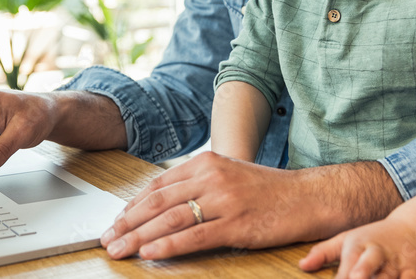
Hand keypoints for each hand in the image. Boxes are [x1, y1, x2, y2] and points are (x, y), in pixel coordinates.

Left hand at [100, 151, 345, 260]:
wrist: (309, 196)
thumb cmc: (268, 191)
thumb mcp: (228, 176)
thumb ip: (197, 185)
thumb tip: (162, 205)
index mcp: (205, 163)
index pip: (158, 185)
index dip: (132, 205)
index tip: (115, 222)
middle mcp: (211, 176)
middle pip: (157, 202)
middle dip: (127, 223)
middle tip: (107, 239)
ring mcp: (224, 199)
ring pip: (170, 218)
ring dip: (139, 236)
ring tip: (119, 250)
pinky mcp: (237, 223)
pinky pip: (194, 236)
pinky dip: (168, 244)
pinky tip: (150, 252)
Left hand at [299, 218, 415, 278]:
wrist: (412, 231)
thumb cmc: (372, 240)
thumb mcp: (346, 241)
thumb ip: (324, 253)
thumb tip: (302, 265)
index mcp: (357, 246)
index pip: (345, 266)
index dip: (341, 278)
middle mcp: (376, 254)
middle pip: (367, 265)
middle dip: (361, 273)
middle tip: (355, 277)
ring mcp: (396, 263)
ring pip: (389, 277)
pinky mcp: (415, 271)